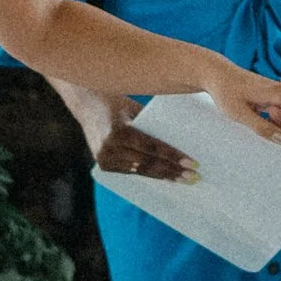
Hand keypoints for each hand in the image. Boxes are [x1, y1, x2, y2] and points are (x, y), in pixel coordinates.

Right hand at [62, 86, 197, 184]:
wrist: (86, 102)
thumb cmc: (117, 100)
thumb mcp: (134, 108)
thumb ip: (152, 125)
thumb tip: (182, 139)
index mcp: (119, 131)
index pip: (152, 147)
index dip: (174, 157)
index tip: (193, 164)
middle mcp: (110, 148)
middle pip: (149, 163)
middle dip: (173, 171)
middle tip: (194, 177)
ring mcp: (104, 158)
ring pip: (141, 171)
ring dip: (163, 176)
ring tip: (184, 180)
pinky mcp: (103, 165)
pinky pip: (131, 172)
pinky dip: (149, 174)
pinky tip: (165, 178)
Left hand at [204, 57, 280, 142]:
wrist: (216, 74)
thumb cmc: (226, 91)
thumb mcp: (241, 114)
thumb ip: (264, 128)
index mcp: (276, 91)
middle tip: (272, 127)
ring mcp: (278, 91)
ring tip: (263, 121)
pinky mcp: (274, 94)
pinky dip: (279, 118)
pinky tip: (265, 120)